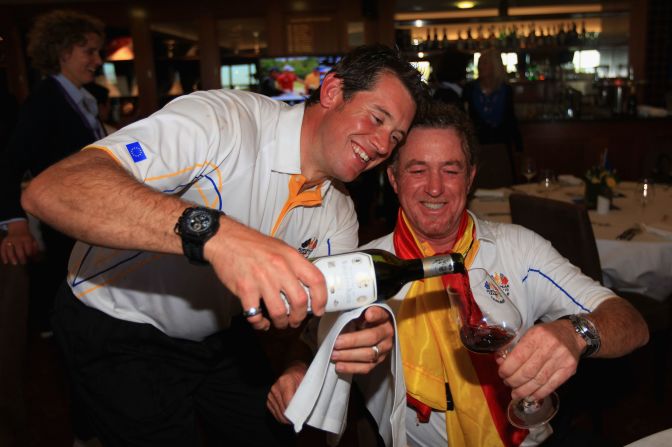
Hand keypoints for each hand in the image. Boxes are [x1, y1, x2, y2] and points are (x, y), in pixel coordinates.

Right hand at [1, 220, 39, 264]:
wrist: (18, 229)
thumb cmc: (27, 238)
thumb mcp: (33, 241)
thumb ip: (35, 249)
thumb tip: (36, 259)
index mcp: (26, 239)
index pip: (28, 247)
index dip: (29, 254)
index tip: (30, 259)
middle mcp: (17, 239)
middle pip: (18, 249)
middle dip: (21, 257)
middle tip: (23, 263)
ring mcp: (9, 240)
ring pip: (9, 249)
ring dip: (12, 257)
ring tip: (15, 263)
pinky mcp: (4, 242)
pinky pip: (2, 249)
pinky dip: (3, 256)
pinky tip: (6, 262)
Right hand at [205, 217, 326, 330]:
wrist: (225, 239)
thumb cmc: (253, 244)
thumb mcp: (280, 247)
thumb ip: (294, 265)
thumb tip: (307, 286)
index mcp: (291, 257)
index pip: (316, 280)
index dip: (321, 299)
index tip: (319, 310)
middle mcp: (279, 268)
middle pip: (300, 301)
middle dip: (300, 316)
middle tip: (296, 320)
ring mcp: (262, 280)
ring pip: (280, 312)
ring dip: (282, 322)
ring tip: (280, 323)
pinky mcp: (245, 289)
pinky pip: (256, 315)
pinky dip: (260, 323)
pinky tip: (261, 322)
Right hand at [267, 361, 307, 423]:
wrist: (293, 371)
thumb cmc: (302, 376)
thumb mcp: (307, 381)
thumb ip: (306, 393)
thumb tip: (304, 408)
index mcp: (285, 381)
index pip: (288, 403)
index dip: (295, 413)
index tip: (302, 418)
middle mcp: (275, 388)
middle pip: (283, 410)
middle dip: (292, 418)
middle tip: (300, 420)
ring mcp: (271, 394)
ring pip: (279, 414)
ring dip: (287, 419)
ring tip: (296, 419)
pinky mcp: (269, 400)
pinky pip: (275, 413)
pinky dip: (282, 417)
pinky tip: (289, 417)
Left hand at [330, 306, 393, 373]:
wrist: (369, 330)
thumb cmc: (362, 318)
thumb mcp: (360, 310)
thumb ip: (357, 309)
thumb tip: (355, 311)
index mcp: (384, 318)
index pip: (381, 315)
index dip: (375, 315)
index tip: (367, 315)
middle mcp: (387, 334)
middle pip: (372, 338)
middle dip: (352, 341)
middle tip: (336, 343)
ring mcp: (383, 350)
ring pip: (369, 355)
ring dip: (349, 356)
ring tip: (334, 355)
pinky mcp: (377, 361)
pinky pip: (366, 368)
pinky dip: (351, 367)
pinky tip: (339, 366)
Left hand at [497, 320, 580, 399]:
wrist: (573, 334)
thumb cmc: (546, 333)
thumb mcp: (529, 333)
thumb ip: (515, 347)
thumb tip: (500, 362)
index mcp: (536, 335)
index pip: (518, 357)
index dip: (507, 369)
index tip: (501, 374)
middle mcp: (549, 347)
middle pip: (528, 372)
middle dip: (514, 381)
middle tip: (507, 383)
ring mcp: (561, 360)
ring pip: (538, 381)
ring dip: (524, 390)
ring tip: (515, 393)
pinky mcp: (568, 370)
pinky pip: (551, 386)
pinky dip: (539, 393)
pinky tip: (530, 396)